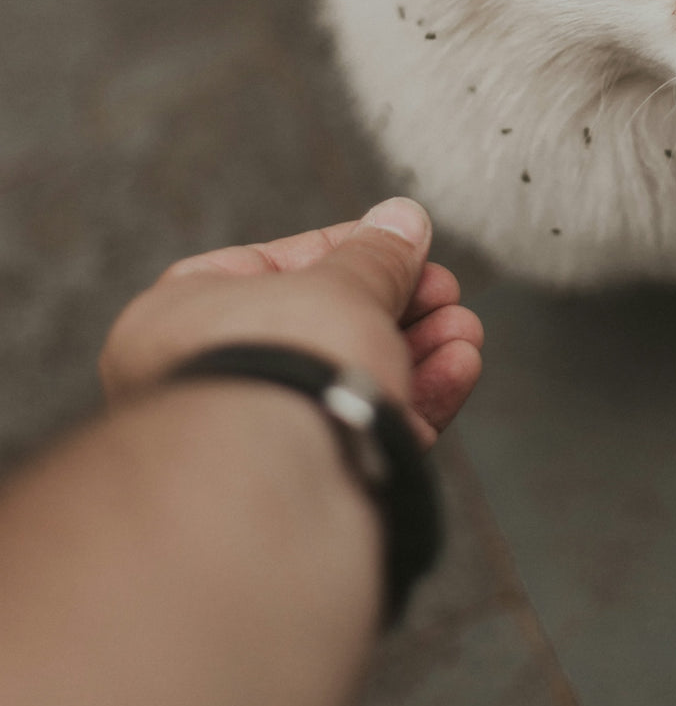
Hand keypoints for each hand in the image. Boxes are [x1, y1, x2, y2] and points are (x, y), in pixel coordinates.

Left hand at [100, 199, 482, 448]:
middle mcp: (210, 380)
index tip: (400, 246)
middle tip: (443, 291)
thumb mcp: (341, 284)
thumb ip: (377, 254)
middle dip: (399, 307)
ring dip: (418, 351)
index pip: (270, 267)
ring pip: (351, 384)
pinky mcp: (309, 486)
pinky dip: (418, 400)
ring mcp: (259, 440)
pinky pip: (366, 432)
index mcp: (180, 317)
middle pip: (322, 329)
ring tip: (464, 330)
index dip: (347, 252)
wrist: (282, 482)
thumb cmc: (274, 373)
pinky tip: (459, 368)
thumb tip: (401, 220)